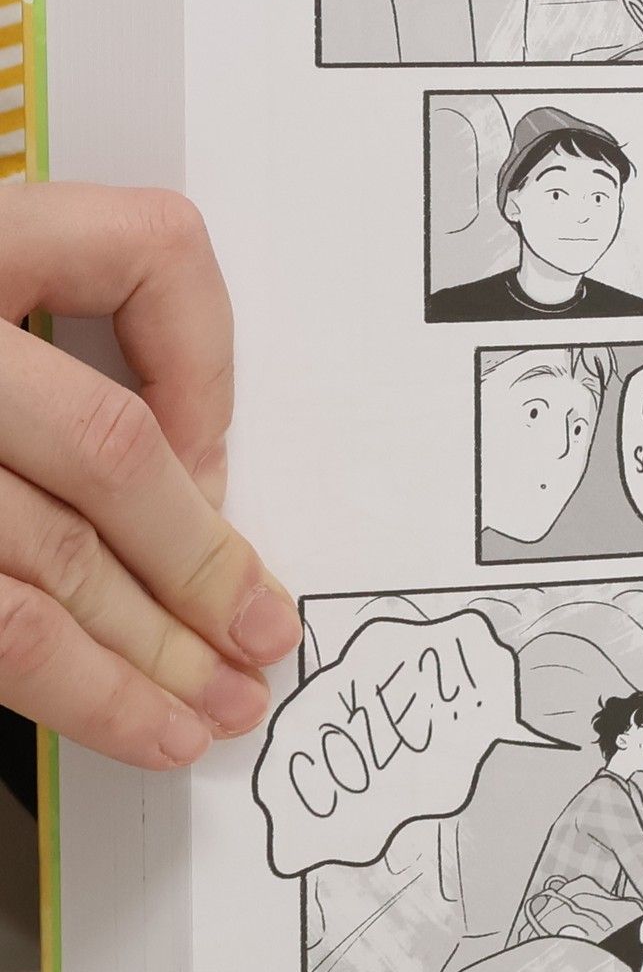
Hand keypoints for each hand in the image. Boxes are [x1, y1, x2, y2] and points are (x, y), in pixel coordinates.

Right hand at [0, 185, 300, 768]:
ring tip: (220, 706)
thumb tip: (195, 477)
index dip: (210, 359)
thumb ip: (52, 349)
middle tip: (264, 631)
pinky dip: (76, 690)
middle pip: (108, 450)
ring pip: (48, 568)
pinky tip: (135, 720)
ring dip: (153, 655)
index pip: (144, 250)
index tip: (221, 450)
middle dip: (204, 561)